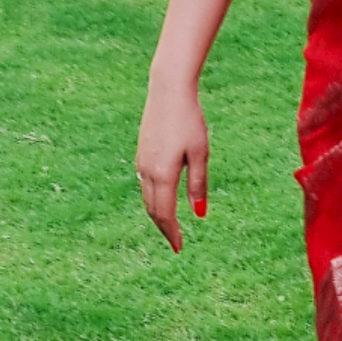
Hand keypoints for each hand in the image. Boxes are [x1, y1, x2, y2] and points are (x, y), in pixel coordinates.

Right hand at [136, 77, 208, 252]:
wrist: (168, 92)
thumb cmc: (189, 121)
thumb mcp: (200, 154)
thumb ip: (198, 185)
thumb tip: (199, 214)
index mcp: (162, 174)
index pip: (164, 214)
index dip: (172, 233)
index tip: (179, 248)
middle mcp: (146, 172)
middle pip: (153, 209)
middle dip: (164, 228)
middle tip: (176, 243)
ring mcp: (141, 162)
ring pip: (147, 198)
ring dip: (158, 214)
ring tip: (171, 226)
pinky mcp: (141, 154)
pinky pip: (145, 185)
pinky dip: (154, 199)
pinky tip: (164, 201)